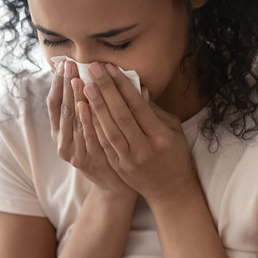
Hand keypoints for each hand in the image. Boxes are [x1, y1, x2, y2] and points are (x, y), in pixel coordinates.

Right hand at [47, 60, 134, 199]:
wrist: (115, 185)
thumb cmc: (107, 149)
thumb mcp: (95, 126)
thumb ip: (94, 104)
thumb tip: (100, 73)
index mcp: (61, 131)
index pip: (54, 103)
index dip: (57, 83)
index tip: (63, 64)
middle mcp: (62, 142)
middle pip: (62, 109)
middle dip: (65, 85)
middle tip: (69, 65)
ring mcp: (73, 153)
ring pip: (72, 122)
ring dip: (74, 99)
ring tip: (77, 79)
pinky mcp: (86, 162)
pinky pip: (85, 137)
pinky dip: (85, 120)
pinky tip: (86, 105)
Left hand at [82, 63, 198, 203]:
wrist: (170, 189)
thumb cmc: (174, 153)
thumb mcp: (172, 129)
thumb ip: (154, 110)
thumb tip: (138, 88)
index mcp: (161, 136)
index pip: (138, 106)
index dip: (123, 86)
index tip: (111, 68)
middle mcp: (144, 148)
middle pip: (121, 115)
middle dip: (105, 90)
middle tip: (93, 69)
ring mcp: (129, 159)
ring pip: (109, 130)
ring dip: (95, 106)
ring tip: (84, 86)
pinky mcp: (118, 166)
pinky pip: (103, 143)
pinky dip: (93, 126)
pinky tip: (84, 110)